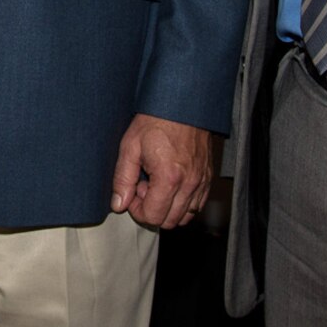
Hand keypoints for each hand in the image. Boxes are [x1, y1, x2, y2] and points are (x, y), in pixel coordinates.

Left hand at [110, 114, 211, 228]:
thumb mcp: (130, 146)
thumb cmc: (155, 121)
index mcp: (169, 178)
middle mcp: (190, 184)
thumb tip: (118, 204)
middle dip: (152, 210)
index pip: (153, 217)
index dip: (138, 210)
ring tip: (157, 184)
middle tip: (144, 187)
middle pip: (170, 221)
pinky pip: (197, 205)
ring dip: (168, 208)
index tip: (133, 192)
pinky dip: (183, 202)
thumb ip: (122, 179)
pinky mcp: (208, 178)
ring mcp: (201, 182)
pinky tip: (171, 183)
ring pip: (185, 216)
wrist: (182, 104)